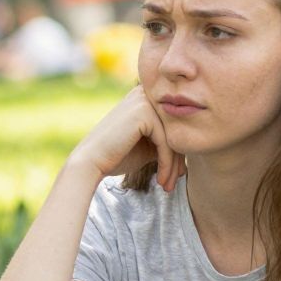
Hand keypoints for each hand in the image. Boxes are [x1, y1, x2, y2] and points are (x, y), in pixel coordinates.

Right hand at [65, 87, 183, 191]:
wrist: (90, 163)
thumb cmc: (115, 156)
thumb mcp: (146, 145)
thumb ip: (164, 139)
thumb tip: (190, 146)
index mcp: (145, 98)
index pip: (172, 126)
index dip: (177, 152)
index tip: (176, 176)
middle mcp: (145, 94)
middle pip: (175, 130)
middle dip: (178, 160)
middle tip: (174, 184)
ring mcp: (144, 101)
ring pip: (173, 137)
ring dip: (173, 166)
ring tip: (169, 186)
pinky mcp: (144, 113)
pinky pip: (166, 142)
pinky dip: (167, 164)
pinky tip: (162, 180)